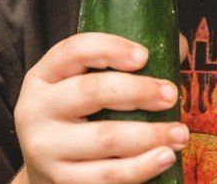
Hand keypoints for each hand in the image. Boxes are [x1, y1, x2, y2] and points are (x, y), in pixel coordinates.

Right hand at [14, 31, 189, 183]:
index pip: (74, 50)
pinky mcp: (61, 180)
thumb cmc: (74, 115)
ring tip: (180, 132)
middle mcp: (37, 108)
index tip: (144, 56)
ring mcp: (46, 147)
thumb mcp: (81, 82)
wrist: (43, 167)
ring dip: (149, 134)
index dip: (110, 48)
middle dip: (138, 91)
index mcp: (43, 75)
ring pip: (104, 138)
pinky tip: (164, 158)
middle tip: (171, 94)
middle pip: (90, 91)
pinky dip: (140, 168)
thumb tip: (178, 46)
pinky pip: (106, 176)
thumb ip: (123, 62)